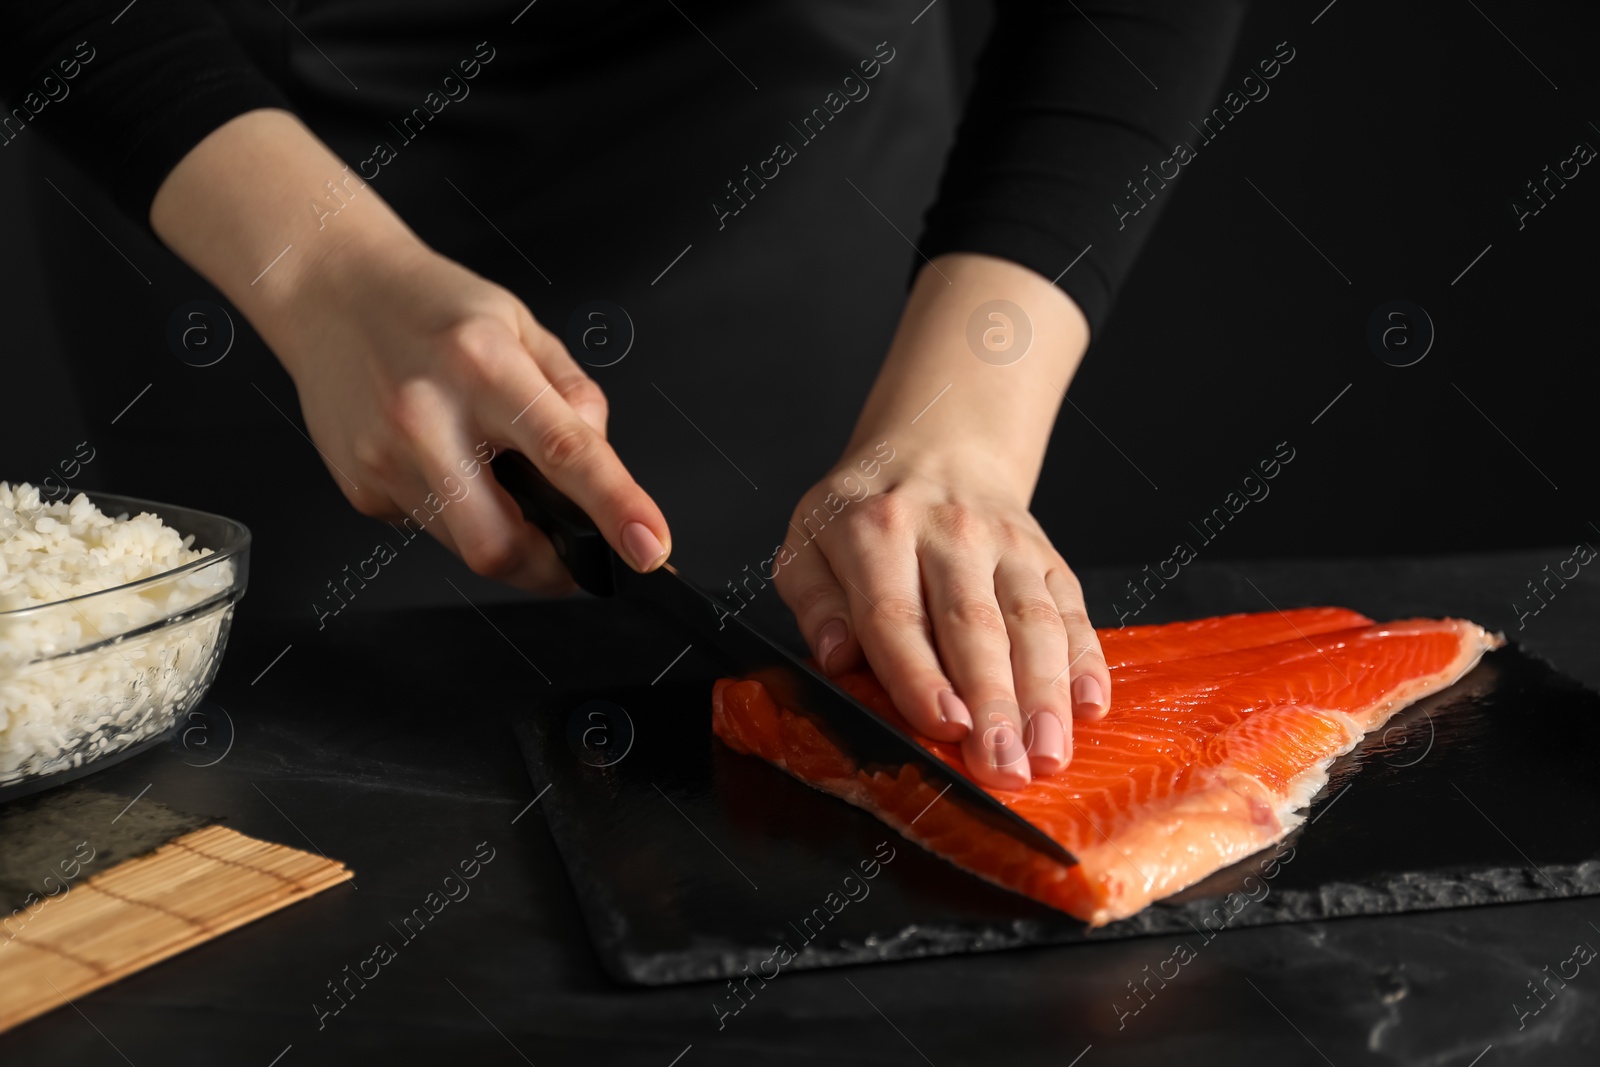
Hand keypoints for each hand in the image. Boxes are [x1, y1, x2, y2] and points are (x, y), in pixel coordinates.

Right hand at [148, 110, 670, 590]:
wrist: (328, 289)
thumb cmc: (432, 306)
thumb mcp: (522, 326)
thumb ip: (573, 393)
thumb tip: (601, 459)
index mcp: (484, 365)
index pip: (566, 451)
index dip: (616, 508)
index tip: (650, 547)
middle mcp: (429, 415)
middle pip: (499, 543)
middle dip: (550, 569)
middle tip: (576, 556)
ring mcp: (386, 457)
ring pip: (465, 546)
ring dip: (506, 538)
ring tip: (501, 485)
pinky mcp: (360, 486)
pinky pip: (432, 529)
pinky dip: (460, 516)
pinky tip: (448, 468)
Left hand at [772, 251, 1109, 786]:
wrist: (935, 451)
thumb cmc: (861, 518)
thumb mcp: (808, 545)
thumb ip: (813, 601)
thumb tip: (835, 655)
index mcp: (876, 532)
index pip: (897, 614)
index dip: (920, 675)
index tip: (943, 726)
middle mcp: (949, 533)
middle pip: (974, 624)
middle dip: (993, 701)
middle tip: (1003, 766)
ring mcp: (1007, 544)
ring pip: (1032, 620)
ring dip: (1044, 693)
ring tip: (1048, 753)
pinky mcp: (1047, 557)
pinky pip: (1072, 609)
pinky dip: (1085, 660)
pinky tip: (1088, 706)